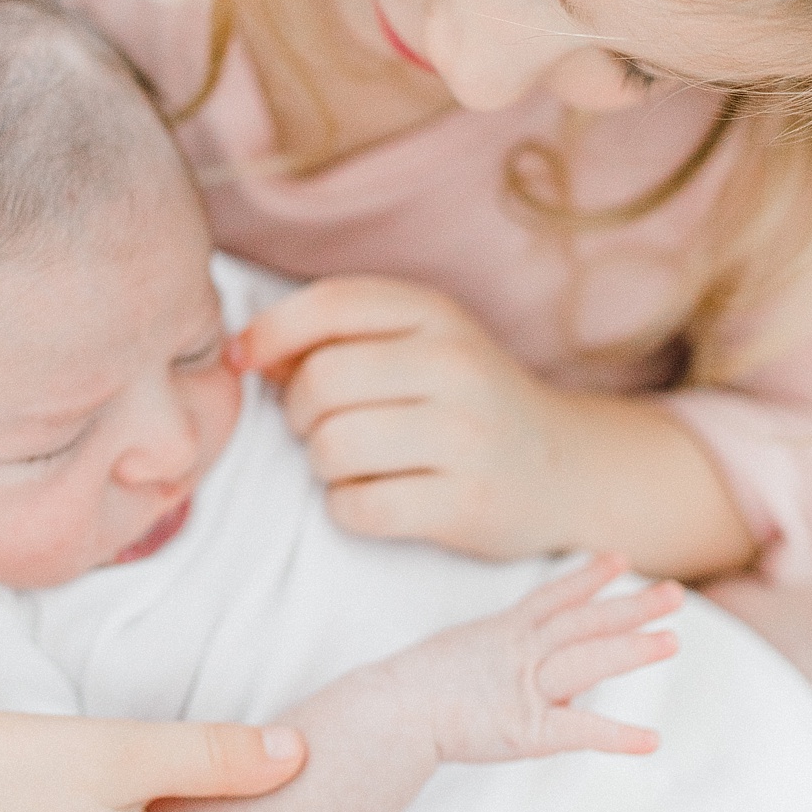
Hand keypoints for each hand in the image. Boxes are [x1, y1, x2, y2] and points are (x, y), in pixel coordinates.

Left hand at [230, 274, 754, 577]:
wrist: (567, 467)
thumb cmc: (466, 400)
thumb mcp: (416, 345)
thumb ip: (335, 338)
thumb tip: (245, 352)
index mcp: (436, 314)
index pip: (330, 304)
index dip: (270, 331)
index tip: (244, 360)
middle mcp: (456, 366)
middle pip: (320, 382)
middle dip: (299, 411)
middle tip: (320, 426)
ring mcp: (467, 437)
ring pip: (333, 447)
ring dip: (324, 463)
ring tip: (356, 462)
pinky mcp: (467, 504)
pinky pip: (359, 508)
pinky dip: (348, 508)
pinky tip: (374, 497)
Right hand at [388, 553, 681, 763]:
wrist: (390, 711)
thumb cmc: (412, 687)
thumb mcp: (457, 651)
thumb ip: (492, 652)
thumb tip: (516, 663)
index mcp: (503, 631)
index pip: (554, 597)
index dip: (589, 578)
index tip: (620, 559)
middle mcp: (520, 651)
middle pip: (585, 622)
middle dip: (631, 607)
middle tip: (675, 594)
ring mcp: (525, 687)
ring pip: (588, 660)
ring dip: (632, 649)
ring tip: (673, 641)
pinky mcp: (526, 729)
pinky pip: (579, 730)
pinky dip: (617, 736)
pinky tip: (651, 740)